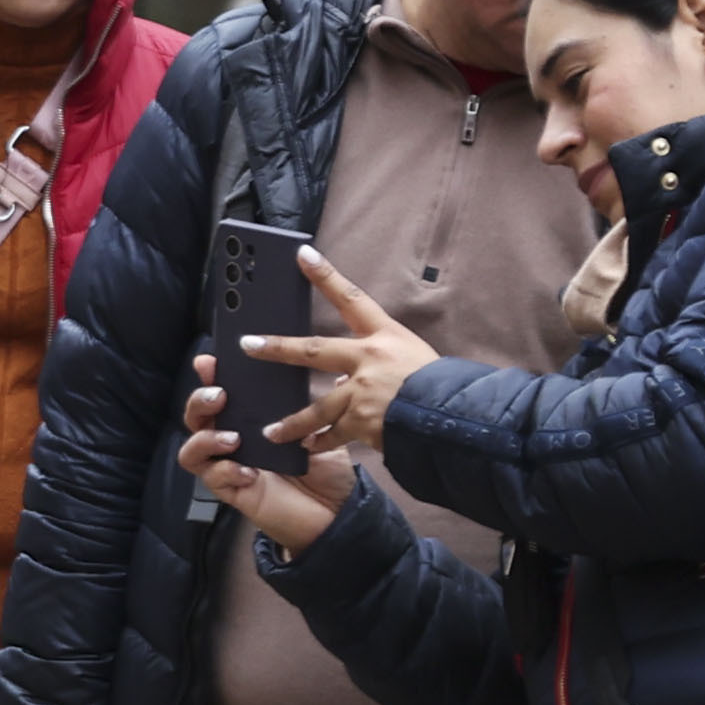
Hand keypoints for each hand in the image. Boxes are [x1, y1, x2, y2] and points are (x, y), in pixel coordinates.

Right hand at [180, 358, 340, 553]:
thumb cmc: (328, 474)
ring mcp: (230, 467)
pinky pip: (211, 478)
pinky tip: (249, 471)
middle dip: (199, 401)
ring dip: (206, 438)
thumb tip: (334, 377)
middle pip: (196, 417)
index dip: (209, 376)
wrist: (337, 515)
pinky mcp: (232, 492)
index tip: (211, 360)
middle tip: (219, 395)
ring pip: (192, 449)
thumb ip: (318, 406)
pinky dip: (225, 470)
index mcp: (251, 421)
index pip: (221, 394)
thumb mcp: (324, 432)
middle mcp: (235, 441)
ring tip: (233, 438)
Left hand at [252, 251, 436, 457]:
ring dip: (292, 422)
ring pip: (316, 408)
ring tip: (271, 431)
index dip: (326, 276)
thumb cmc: (440, 385)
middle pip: (313, 351)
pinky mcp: (363, 423)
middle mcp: (369, 359)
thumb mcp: (412, 357)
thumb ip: (376, 362)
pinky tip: (307, 449)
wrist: (456, 418)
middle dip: (278, 348)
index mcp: (385, 336)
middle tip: (248, 345)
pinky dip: (320, 444)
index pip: (351, 298)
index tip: (302, 255)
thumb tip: (343, 375)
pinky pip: (333, 436)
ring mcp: (363, 392)